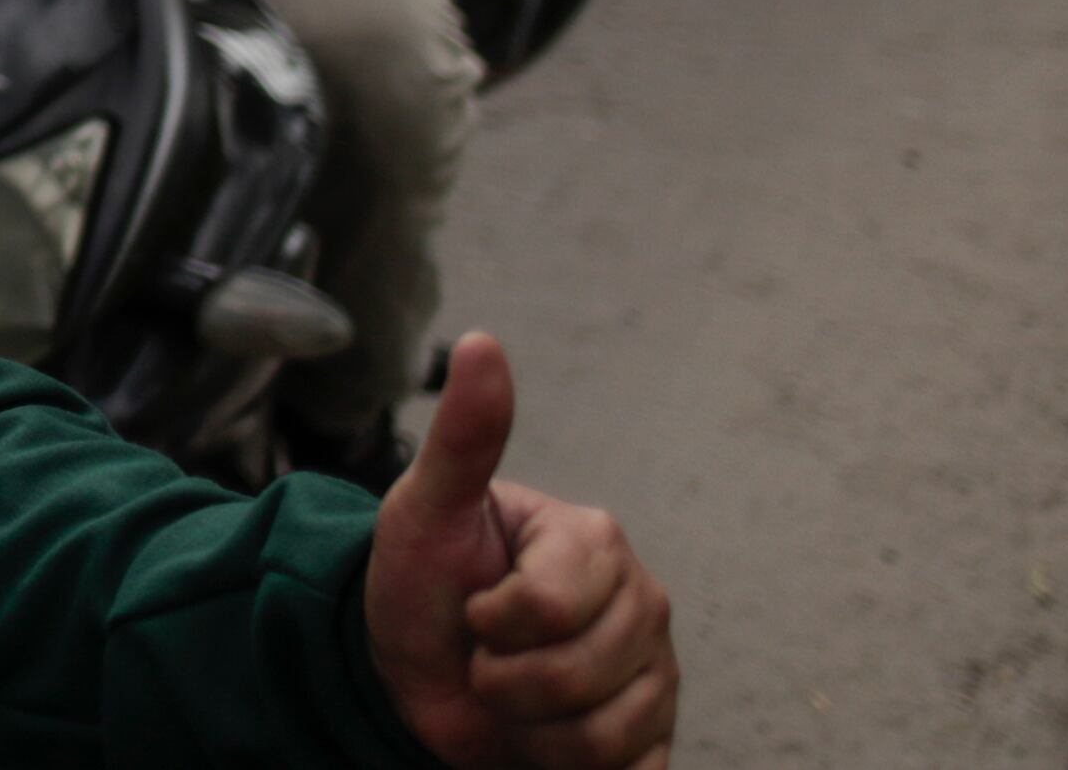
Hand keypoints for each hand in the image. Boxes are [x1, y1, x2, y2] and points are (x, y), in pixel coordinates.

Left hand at [365, 335, 676, 767]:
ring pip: (600, 737)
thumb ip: (463, 437)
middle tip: (484, 656)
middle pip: (577, 679)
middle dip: (503, 681)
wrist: (412, 675)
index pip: (548, 609)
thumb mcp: (424, 510)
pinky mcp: (653, 741)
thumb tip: (482, 341)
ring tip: (510, 699)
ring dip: (528, 731)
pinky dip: (571, 769)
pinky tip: (546, 742)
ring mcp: (654, 676)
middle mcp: (642, 605)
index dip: (490, 622)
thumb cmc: (421, 587)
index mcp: (596, 543)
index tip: (471, 607)